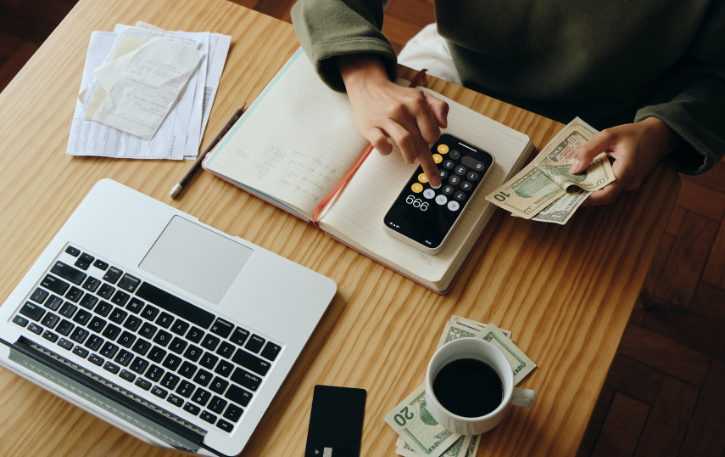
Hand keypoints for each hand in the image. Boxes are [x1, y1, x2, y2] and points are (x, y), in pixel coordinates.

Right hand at [339, 54, 448, 185]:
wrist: (369, 87)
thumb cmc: (396, 97)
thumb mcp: (421, 96)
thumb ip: (438, 107)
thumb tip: (444, 125)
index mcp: (417, 103)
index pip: (433, 132)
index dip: (431, 140)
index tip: (427, 142)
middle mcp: (402, 109)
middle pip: (421, 141)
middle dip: (428, 163)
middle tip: (433, 177)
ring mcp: (386, 118)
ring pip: (404, 141)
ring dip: (410, 156)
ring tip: (410, 160)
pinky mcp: (370, 126)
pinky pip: (380, 142)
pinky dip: (385, 150)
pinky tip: (387, 149)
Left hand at [570, 117, 673, 205]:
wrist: (658, 135)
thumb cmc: (634, 134)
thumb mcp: (609, 135)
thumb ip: (589, 150)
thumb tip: (574, 169)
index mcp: (627, 170)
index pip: (606, 194)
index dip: (588, 199)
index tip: (571, 196)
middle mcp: (630, 181)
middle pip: (604, 194)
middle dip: (585, 193)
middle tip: (565, 188)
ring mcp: (631, 183)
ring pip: (607, 190)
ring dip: (591, 186)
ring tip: (572, 180)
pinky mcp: (629, 181)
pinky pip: (612, 185)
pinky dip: (599, 181)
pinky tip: (586, 174)